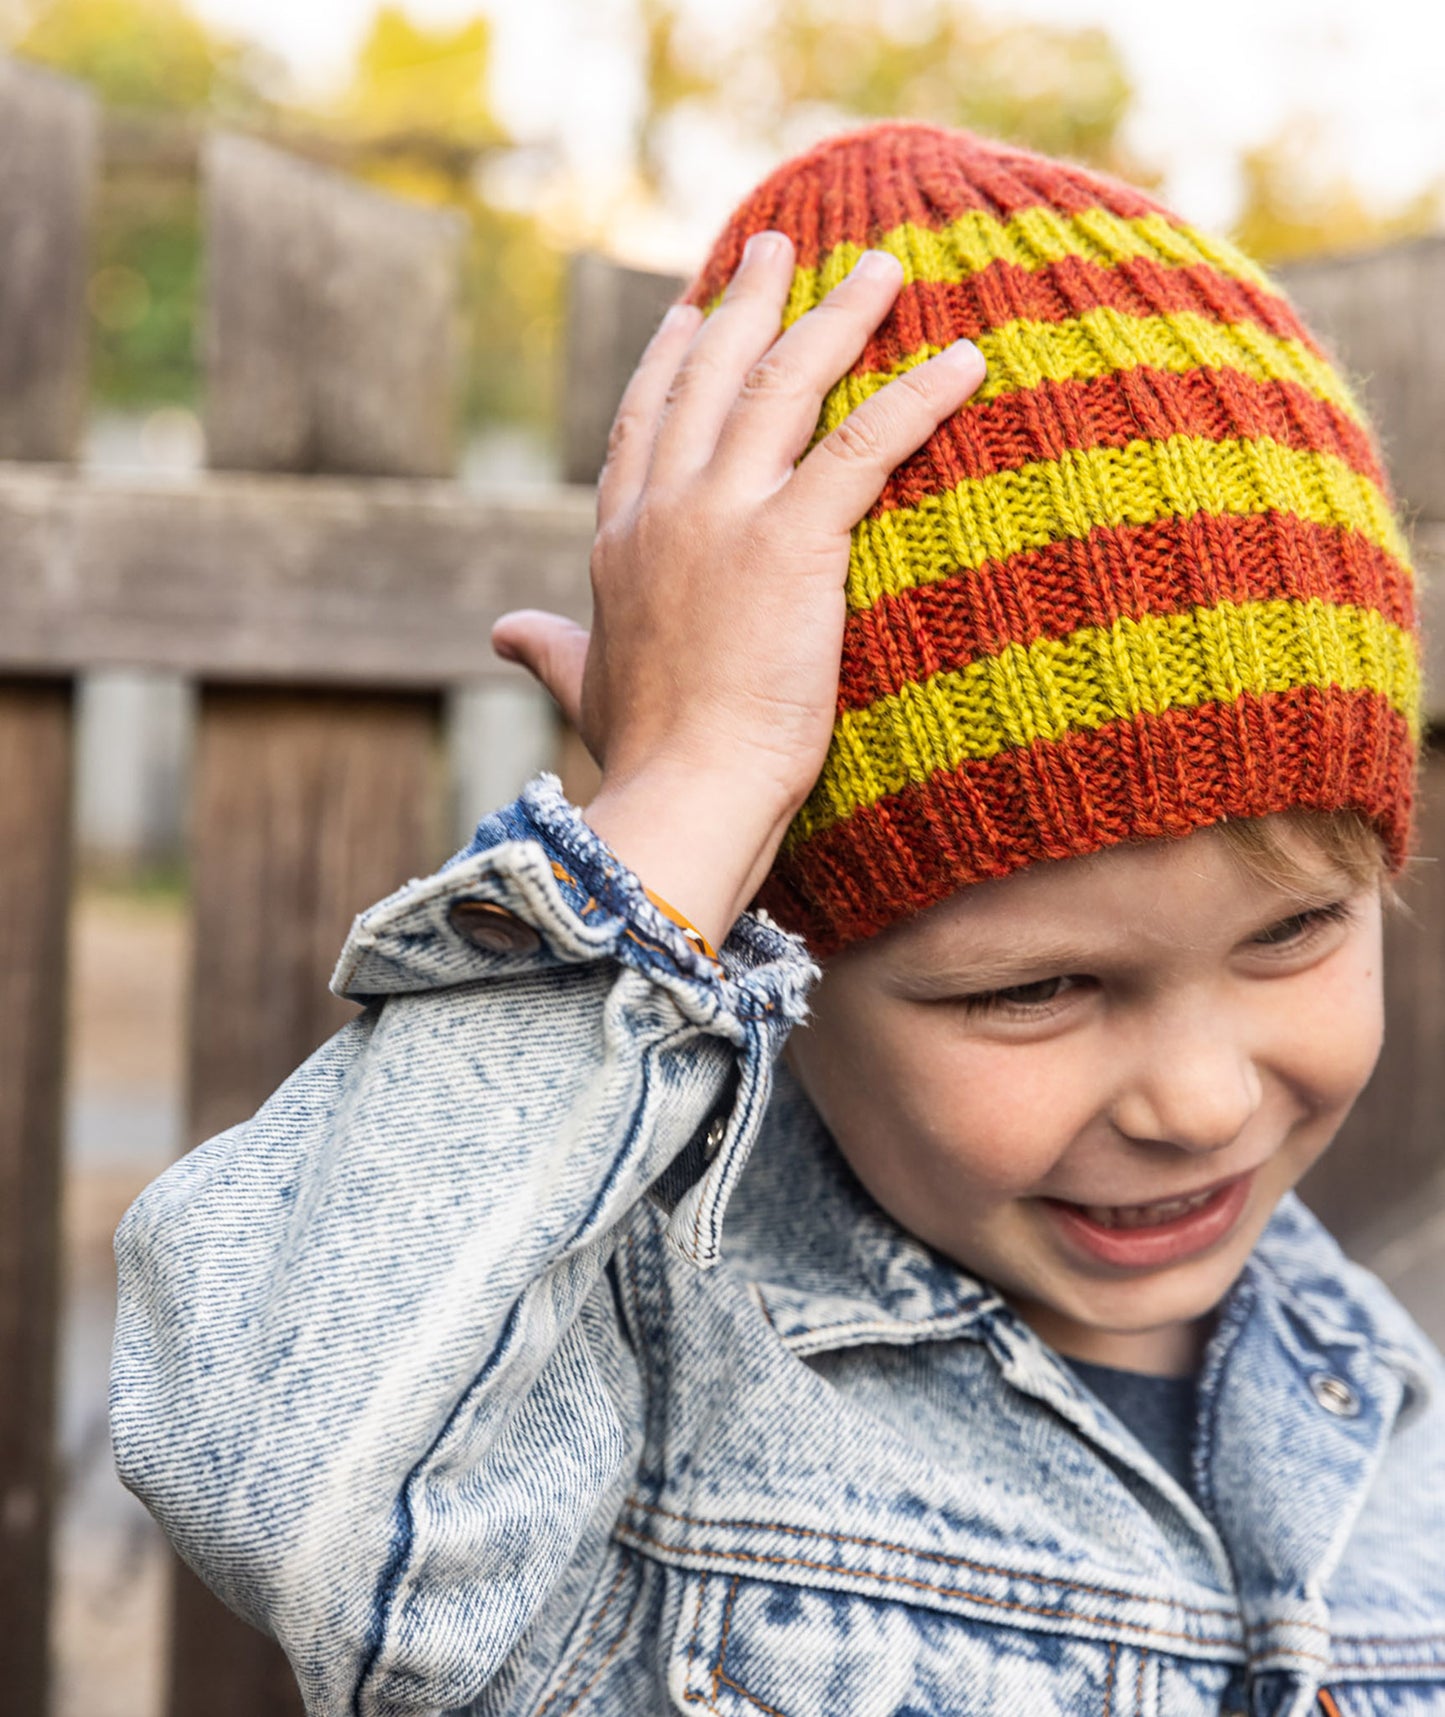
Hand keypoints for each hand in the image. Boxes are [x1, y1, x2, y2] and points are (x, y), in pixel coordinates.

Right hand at [493, 231, 985, 949]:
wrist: (680, 803)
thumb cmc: (642, 762)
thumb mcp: (584, 688)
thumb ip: (550, 649)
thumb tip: (503, 633)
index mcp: (619, 541)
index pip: (644, 425)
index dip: (669, 360)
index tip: (689, 309)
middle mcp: (664, 510)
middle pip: (709, 377)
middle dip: (745, 302)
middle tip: (777, 247)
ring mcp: (723, 518)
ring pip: (785, 386)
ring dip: (838, 317)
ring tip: (880, 266)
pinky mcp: (792, 542)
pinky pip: (867, 444)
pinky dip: (920, 395)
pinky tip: (967, 357)